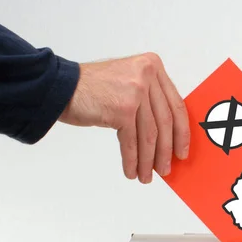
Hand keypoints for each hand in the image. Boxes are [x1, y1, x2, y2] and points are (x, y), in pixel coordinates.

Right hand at [59, 52, 189, 183]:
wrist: (59, 86)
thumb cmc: (92, 88)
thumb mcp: (129, 82)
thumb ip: (151, 99)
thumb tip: (169, 137)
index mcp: (152, 66)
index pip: (176, 105)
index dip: (181, 132)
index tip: (182, 151)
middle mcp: (146, 75)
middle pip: (165, 122)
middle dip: (165, 151)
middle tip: (165, 169)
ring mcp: (135, 91)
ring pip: (149, 134)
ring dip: (148, 160)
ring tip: (146, 175)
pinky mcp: (122, 108)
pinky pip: (132, 141)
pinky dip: (132, 159)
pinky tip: (131, 170)